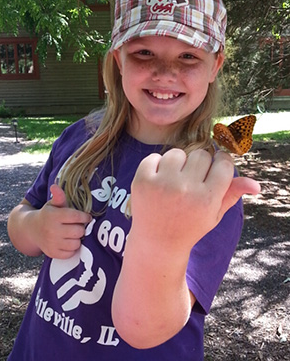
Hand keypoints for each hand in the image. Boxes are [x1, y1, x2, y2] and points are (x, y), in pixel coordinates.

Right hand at [30, 184, 91, 258]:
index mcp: (53, 216)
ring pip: (76, 243)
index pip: (76, 217)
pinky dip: (72, 248)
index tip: (86, 217)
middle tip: (78, 225)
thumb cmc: (48, 215)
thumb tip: (55, 186)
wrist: (32, 229)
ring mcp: (52, 243)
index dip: (85, 217)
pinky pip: (70, 253)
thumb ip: (58, 196)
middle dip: (81, 228)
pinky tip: (68, 242)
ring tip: (73, 234)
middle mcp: (52, 230)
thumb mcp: (53, 204)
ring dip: (77, 239)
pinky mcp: (52, 253)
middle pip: (79, 231)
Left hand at [130, 149, 259, 251]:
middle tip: (191, 181)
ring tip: (174, 181)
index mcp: (208, 199)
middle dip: (198, 164)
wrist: (157, 243)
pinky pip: (153, 157)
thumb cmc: (189, 226)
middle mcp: (186, 190)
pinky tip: (157, 182)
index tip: (214, 169)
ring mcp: (162, 184)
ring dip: (177, 163)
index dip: (220, 163)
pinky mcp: (142, 181)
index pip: (223, 162)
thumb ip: (232, 195)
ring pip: (177, 153)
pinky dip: (156, 166)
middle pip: (201, 154)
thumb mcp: (214, 215)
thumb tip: (256, 184)